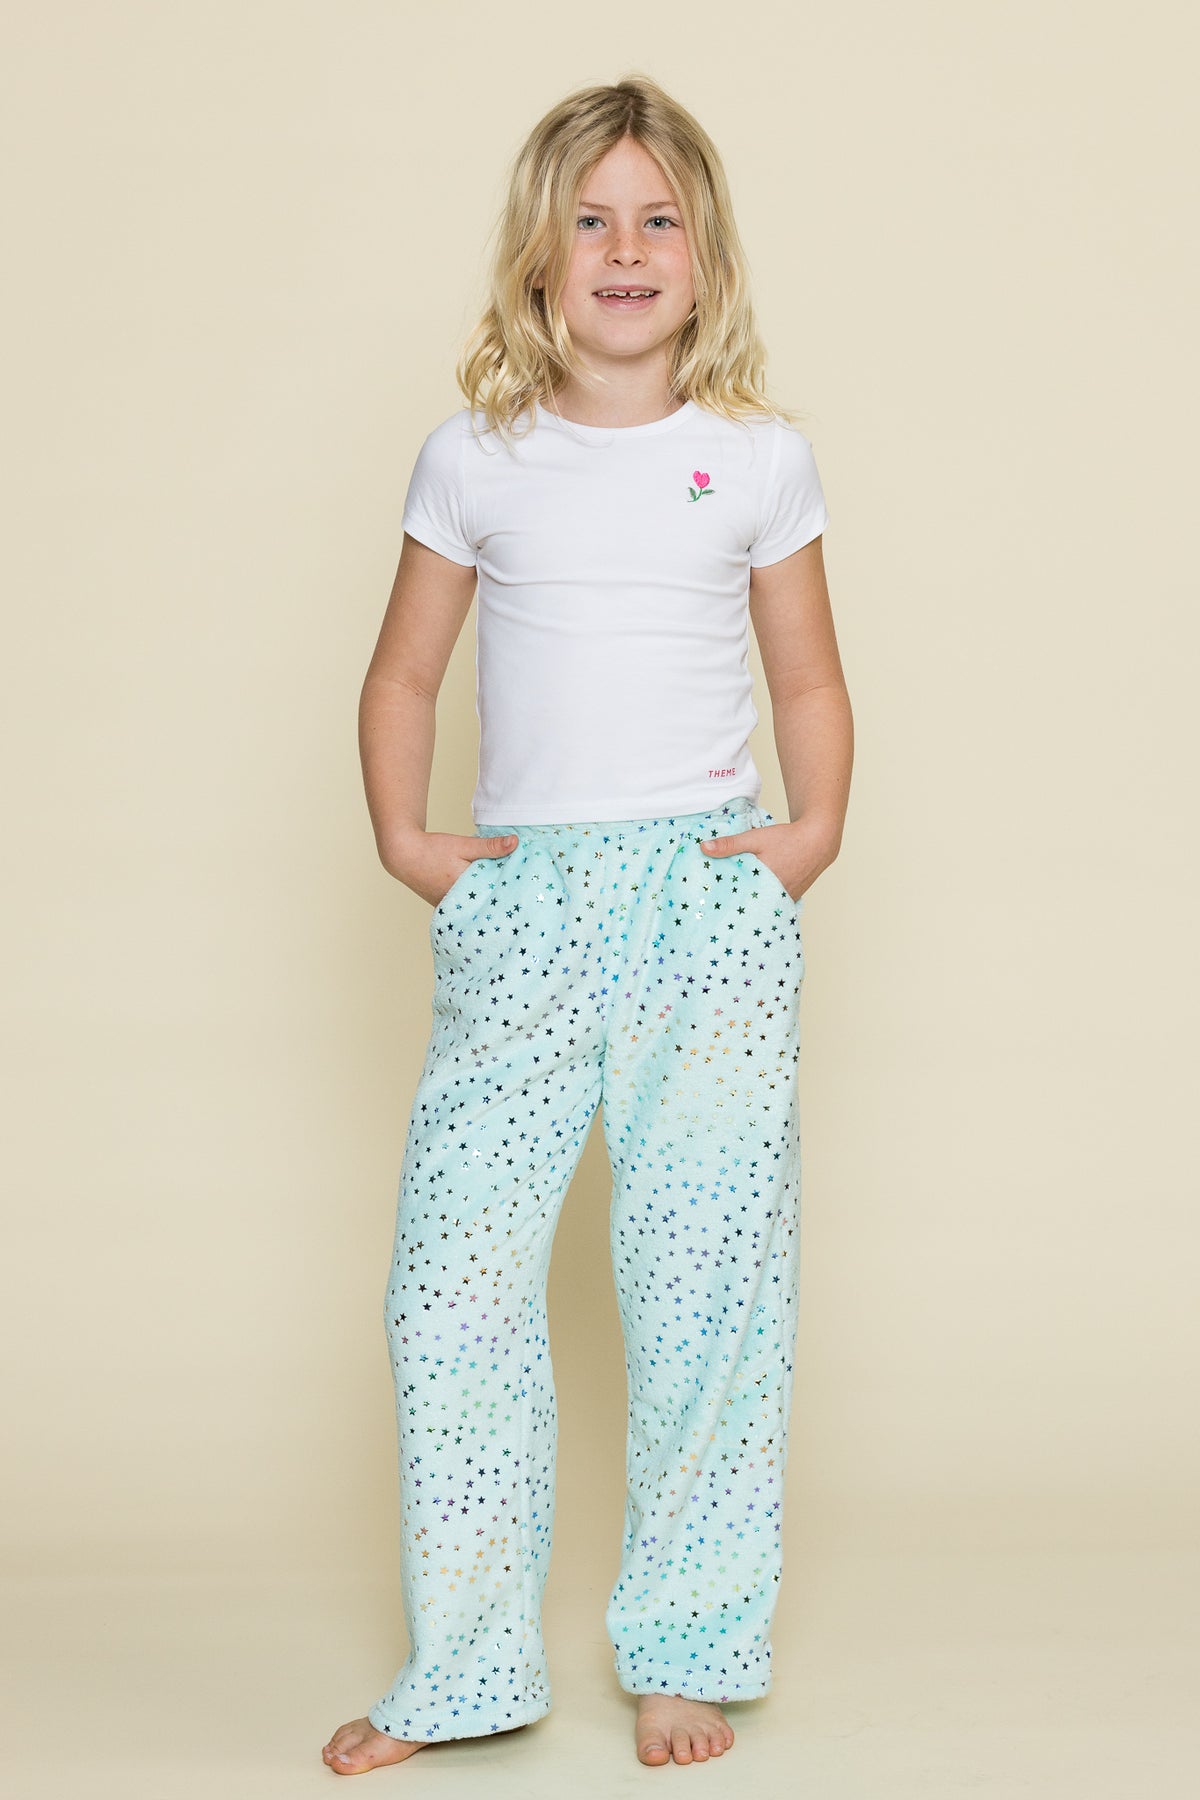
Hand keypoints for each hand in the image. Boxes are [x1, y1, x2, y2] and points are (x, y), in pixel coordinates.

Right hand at [385, 827, 518, 907]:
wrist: (403, 855)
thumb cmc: (432, 849)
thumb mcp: (463, 845)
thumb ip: (489, 846)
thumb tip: (515, 842)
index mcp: (465, 891)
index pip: (495, 895)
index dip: (510, 892)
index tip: (527, 888)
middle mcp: (457, 904)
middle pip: (486, 903)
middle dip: (502, 898)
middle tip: (524, 896)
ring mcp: (450, 907)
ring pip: (476, 905)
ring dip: (488, 899)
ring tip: (509, 895)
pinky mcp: (445, 905)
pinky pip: (465, 905)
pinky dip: (475, 899)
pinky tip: (486, 893)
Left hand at [698, 818, 827, 901]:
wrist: (817, 841)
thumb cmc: (787, 839)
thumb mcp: (755, 838)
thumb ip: (729, 844)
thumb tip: (703, 847)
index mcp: (764, 884)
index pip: (737, 899)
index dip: (723, 902)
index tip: (708, 904)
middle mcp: (775, 896)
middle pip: (748, 905)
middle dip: (734, 905)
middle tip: (715, 907)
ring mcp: (784, 900)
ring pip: (761, 905)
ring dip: (748, 904)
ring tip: (729, 905)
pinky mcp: (790, 899)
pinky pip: (772, 904)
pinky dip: (761, 901)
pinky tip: (751, 898)